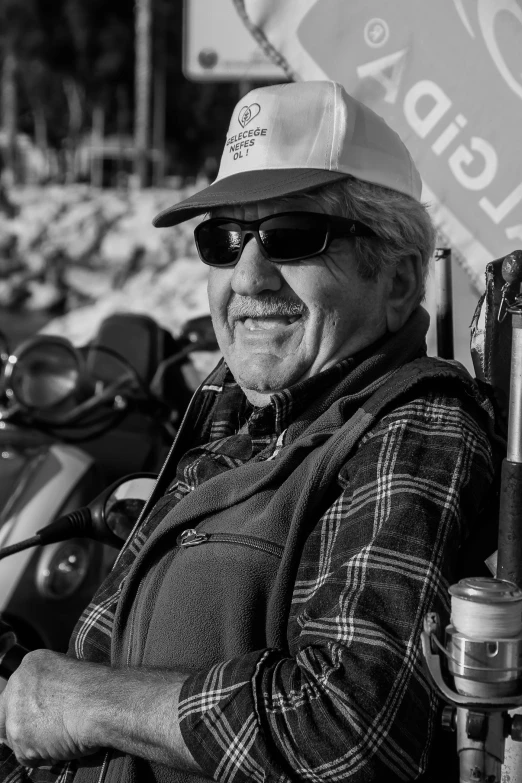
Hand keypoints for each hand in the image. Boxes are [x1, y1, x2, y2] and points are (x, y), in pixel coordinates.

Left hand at [0, 649, 102, 766]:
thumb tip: (46, 704)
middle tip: (47, 729)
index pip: (16, 691)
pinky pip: (25, 756)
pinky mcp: (19, 736)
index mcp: (31, 663)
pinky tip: (61, 745)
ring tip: (60, 736)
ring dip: (34, 741)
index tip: (43, 712)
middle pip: (7, 713)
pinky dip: (42, 756)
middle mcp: (17, 684)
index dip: (29, 706)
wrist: (101, 703)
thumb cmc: (97, 689)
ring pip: (14, 736)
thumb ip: (50, 685)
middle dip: (24, 724)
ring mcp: (15, 711)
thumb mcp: (70, 672)